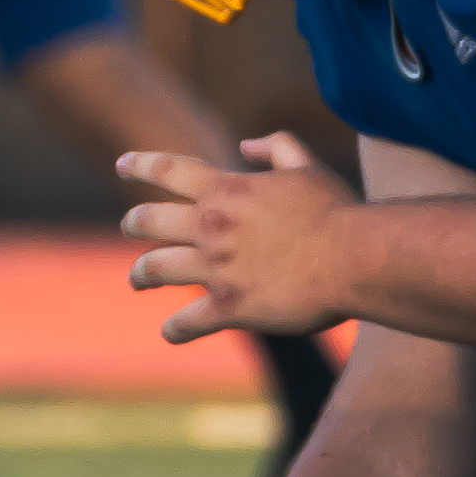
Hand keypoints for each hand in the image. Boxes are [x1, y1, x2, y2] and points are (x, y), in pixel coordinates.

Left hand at [120, 135, 360, 343]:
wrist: (353, 259)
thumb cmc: (336, 211)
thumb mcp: (306, 166)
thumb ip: (276, 147)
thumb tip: (247, 144)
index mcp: (226, 189)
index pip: (167, 170)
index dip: (139, 165)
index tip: (122, 165)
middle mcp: (210, 226)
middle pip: (148, 221)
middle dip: (133, 223)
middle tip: (129, 226)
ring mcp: (215, 269)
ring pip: (154, 269)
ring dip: (140, 274)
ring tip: (137, 280)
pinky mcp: (229, 307)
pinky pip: (186, 322)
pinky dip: (175, 329)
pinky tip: (172, 331)